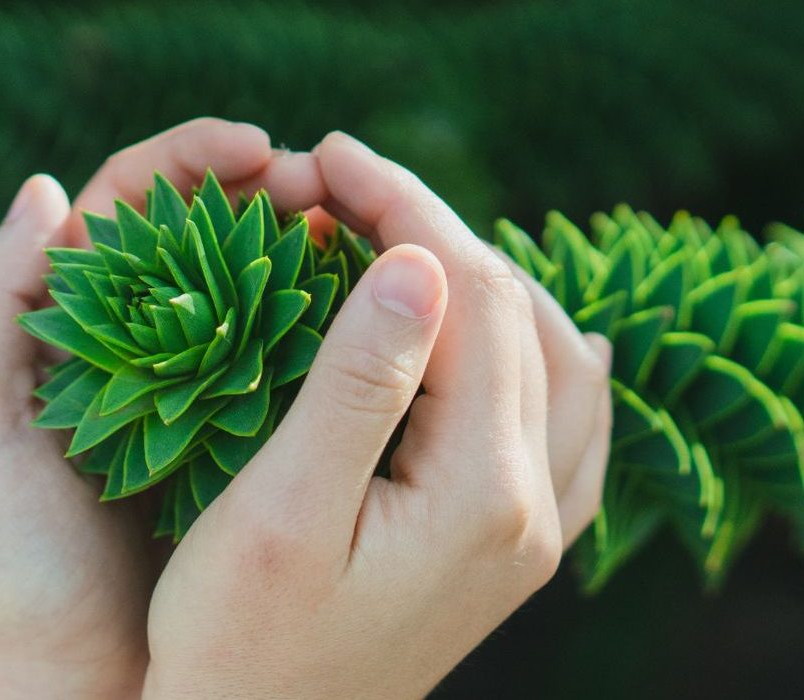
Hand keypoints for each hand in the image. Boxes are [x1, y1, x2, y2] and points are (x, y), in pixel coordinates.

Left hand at [0, 118, 327, 698]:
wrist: (68, 684)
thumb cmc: (7, 565)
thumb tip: (46, 190)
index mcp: (66, 327)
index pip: (130, 206)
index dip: (192, 160)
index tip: (259, 149)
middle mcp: (136, 350)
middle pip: (209, 236)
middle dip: (272, 194)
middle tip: (335, 187)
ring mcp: (197, 399)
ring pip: (261, 296)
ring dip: (314, 253)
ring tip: (369, 234)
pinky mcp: (248, 452)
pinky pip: (297, 372)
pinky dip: (337, 333)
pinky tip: (380, 318)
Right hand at [142, 132, 613, 698]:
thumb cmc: (237, 642)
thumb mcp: (278, 512)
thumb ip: (355, 385)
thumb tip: (418, 262)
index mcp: (483, 495)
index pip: (470, 299)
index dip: (403, 207)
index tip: (326, 158)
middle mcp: (535, 509)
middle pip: (520, 315)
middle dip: (435, 230)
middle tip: (339, 185)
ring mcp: (539, 533)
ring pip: (559, 360)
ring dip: (483, 283)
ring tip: (393, 241)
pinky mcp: (518, 549)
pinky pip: (565, 419)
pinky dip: (520, 350)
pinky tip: (474, 337)